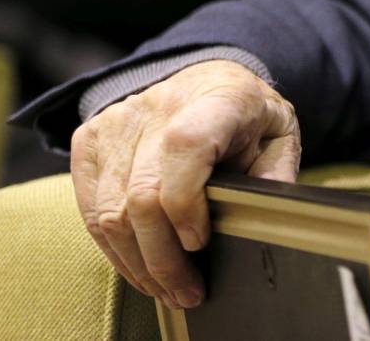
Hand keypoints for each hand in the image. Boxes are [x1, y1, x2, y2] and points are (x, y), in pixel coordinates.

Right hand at [69, 60, 301, 310]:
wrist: (205, 78)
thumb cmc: (246, 114)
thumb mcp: (279, 134)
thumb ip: (276, 174)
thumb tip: (267, 217)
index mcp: (217, 98)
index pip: (185, 148)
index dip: (186, 205)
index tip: (200, 242)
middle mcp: (159, 105)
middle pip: (141, 195)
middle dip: (163, 258)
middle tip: (186, 291)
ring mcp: (117, 122)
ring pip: (111, 212)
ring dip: (137, 263)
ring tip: (166, 289)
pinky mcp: (90, 141)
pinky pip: (91, 209)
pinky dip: (114, 248)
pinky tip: (140, 268)